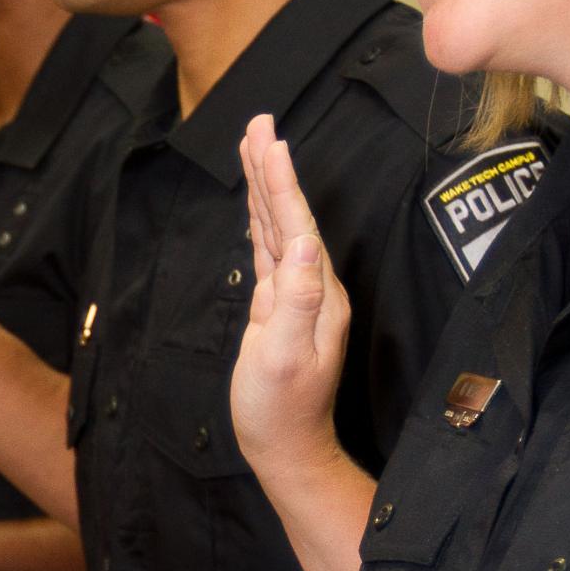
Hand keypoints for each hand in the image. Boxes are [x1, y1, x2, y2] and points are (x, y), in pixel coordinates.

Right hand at [230, 117, 351, 480]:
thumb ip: (294, 299)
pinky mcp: (278, 307)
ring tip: (252, 145)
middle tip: (257, 122)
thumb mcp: (282, 356)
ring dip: (265, 186)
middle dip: (271, 168)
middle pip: (289, 214)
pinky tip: (254, 202)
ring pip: (278, 226)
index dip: (280, 181)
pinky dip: (260, 219)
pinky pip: (269, 250)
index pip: (296, 224)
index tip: (268, 140)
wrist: (285, 448)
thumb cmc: (280, 410)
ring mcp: (297, 296)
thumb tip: (301, 243)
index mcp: (317, 293)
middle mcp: (313, 287)